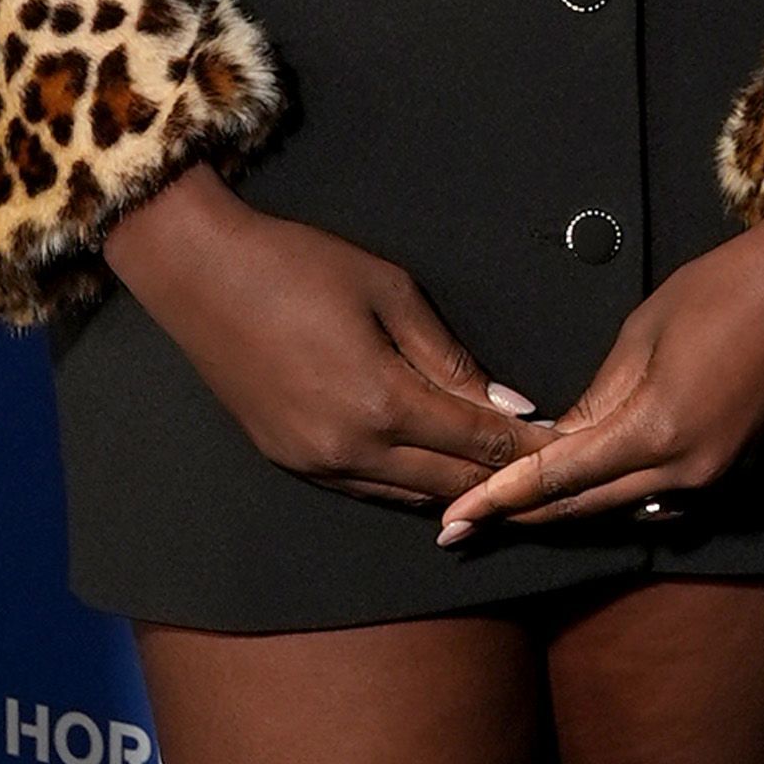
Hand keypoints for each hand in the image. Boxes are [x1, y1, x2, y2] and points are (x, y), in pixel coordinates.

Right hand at [102, 171, 544, 510]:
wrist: (197, 272)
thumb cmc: (296, 264)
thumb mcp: (388, 291)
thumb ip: (450, 356)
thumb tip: (508, 405)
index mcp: (381, 401)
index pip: (477, 442)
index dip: (527, 450)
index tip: (567, 450)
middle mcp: (349, 448)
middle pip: (449, 484)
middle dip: (503, 483)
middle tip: (548, 478)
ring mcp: (315, 463)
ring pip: (407, 500)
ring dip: (456, 493)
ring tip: (503, 486)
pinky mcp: (289, 462)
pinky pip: (367, 492)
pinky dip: (408, 490)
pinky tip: (435, 478)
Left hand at [431, 207, 763, 539]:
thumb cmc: (732, 286)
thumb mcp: (645, 331)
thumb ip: (600, 396)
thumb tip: (563, 438)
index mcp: (656, 431)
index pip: (558, 478)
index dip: (500, 500)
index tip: (455, 520)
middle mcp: (688, 470)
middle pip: (586, 508)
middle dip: (522, 517)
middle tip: (463, 527)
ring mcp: (719, 476)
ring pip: (625, 508)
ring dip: (570, 510)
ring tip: (513, 510)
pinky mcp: (740, 468)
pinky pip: (665, 497)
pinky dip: (619, 496)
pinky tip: (588, 491)